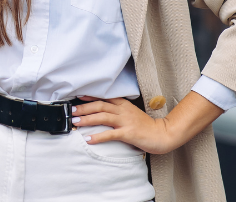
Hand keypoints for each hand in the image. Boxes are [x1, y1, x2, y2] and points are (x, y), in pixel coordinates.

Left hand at [71, 91, 222, 154]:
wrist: (163, 134)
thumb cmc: (145, 126)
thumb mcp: (131, 114)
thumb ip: (118, 112)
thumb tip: (103, 113)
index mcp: (124, 105)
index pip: (104, 98)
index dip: (90, 97)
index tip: (77, 97)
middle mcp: (123, 111)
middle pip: (100, 106)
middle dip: (84, 108)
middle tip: (72, 111)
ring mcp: (126, 121)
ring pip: (103, 117)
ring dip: (88, 119)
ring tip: (76, 122)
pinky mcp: (128, 133)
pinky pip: (110, 134)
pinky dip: (98, 136)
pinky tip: (89, 139)